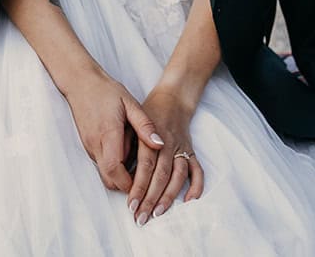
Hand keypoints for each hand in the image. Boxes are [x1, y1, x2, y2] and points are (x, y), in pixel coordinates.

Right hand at [58, 68, 165, 194]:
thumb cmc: (106, 91)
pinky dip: (113, 167)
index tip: (145, 186)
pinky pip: (101, 163)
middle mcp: (95, 144)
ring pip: (104, 173)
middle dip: (126, 185)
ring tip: (138, 169)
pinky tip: (126, 156)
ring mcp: (89, 146)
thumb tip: (160, 144)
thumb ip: (145, 125)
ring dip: (120, 176)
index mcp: (108, 134)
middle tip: (145, 182)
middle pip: (109, 178)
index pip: (115, 170)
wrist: (80, 82)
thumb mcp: (130, 103)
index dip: (129, 183)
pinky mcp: (87, 145)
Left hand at [126, 82, 204, 223]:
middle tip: (140, 217)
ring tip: (158, 213)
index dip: (138, 187)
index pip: (145, 166)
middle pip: (161, 175)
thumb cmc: (147, 112)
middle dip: (150, 199)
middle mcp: (168, 144)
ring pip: (178, 175)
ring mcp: (181, 147)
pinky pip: (197, 169)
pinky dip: (196, 185)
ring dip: (169, 197)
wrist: (172, 98)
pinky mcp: (190, 151)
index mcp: (151, 136)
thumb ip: (126, 141)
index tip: (130, 205)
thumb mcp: (131, 119)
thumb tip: (117, 166)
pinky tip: (189, 199)